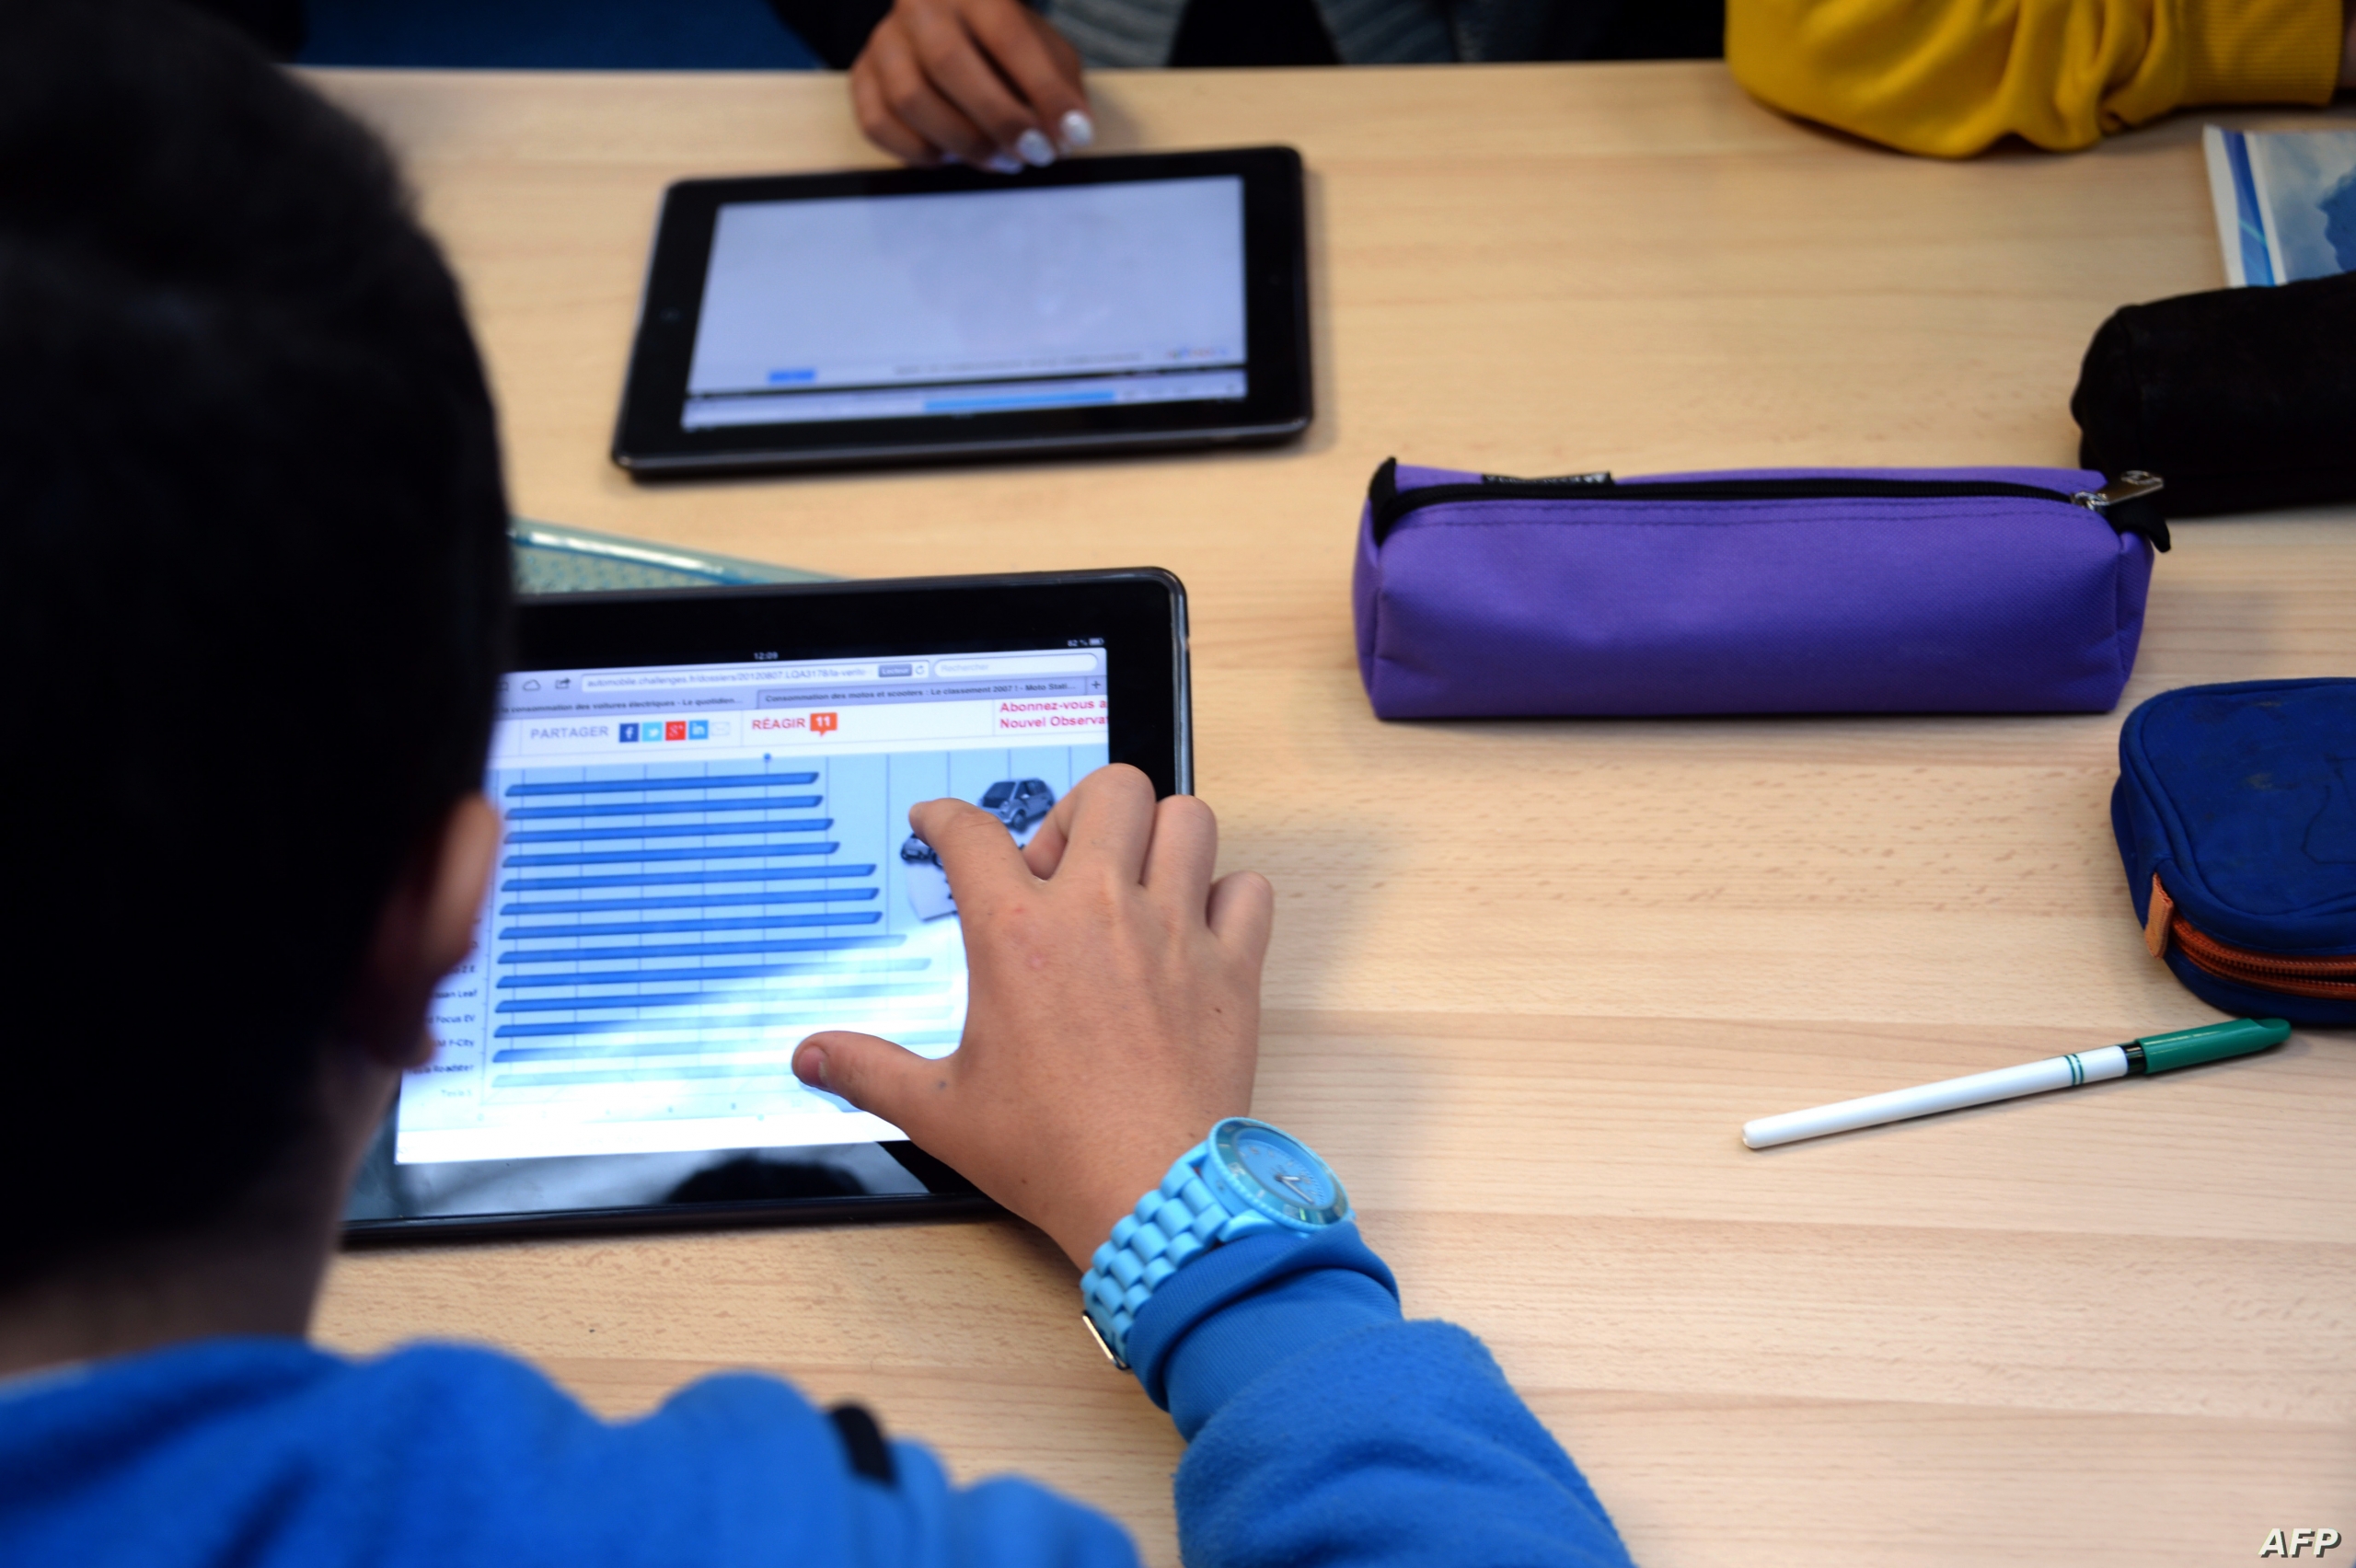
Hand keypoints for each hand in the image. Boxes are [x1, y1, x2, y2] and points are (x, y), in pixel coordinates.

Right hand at [793, 765, 1272, 1268]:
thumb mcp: (941, 1111)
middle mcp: (1100, 913)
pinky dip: (1228, 896)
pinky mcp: (1232, 969)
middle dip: (1081, 809)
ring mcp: (1174, 934)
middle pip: (1109, 790)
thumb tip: (810, 1056)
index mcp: (1017, 935)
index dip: (946, 817)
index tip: (941, 822)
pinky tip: (1196, 928)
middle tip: (1063, 862)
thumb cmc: (1050, 1153)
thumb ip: (869, 1070)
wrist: (1150, 1196)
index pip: (972, 833)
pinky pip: (1250, 890)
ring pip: (1188, 819)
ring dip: (1159, 837)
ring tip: (1133, 880)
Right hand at [850, 0, 1092, 169]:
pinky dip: (920, 152)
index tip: (1074, 135)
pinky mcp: (862, 77)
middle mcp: (921, 7)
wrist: (947, 26)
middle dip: (999, 119)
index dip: (1045, 92)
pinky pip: (878, 124)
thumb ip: (1059, 87)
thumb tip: (1066, 137)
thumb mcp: (1044, 51)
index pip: (1009, 37)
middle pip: (948, 63)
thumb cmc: (1004, 44)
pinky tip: (952, 155)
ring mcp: (885, 42)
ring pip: (910, 99)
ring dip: (963, 143)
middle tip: (1035, 155)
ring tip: (1003, 160)